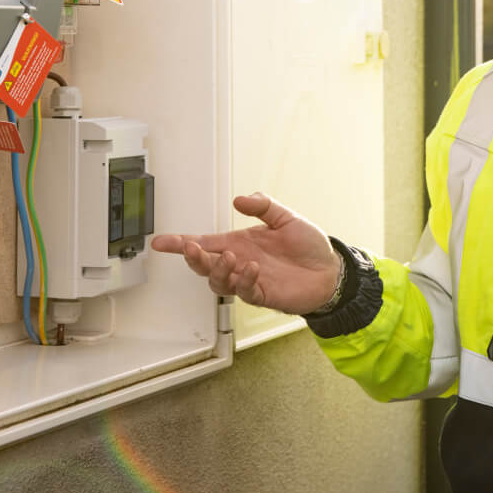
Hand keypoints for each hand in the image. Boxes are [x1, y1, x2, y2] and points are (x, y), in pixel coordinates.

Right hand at [151, 192, 341, 314]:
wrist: (331, 269)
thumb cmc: (308, 246)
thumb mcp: (285, 217)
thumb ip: (263, 206)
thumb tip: (240, 199)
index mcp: (240, 243)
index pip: (205, 243)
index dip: (181, 243)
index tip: (161, 242)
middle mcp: (240, 262)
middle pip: (205, 265)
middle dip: (193, 258)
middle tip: (191, 248)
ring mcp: (250, 280)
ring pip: (220, 282)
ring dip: (219, 270)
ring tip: (232, 258)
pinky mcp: (264, 294)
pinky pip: (245, 292)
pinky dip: (245, 281)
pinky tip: (252, 269)